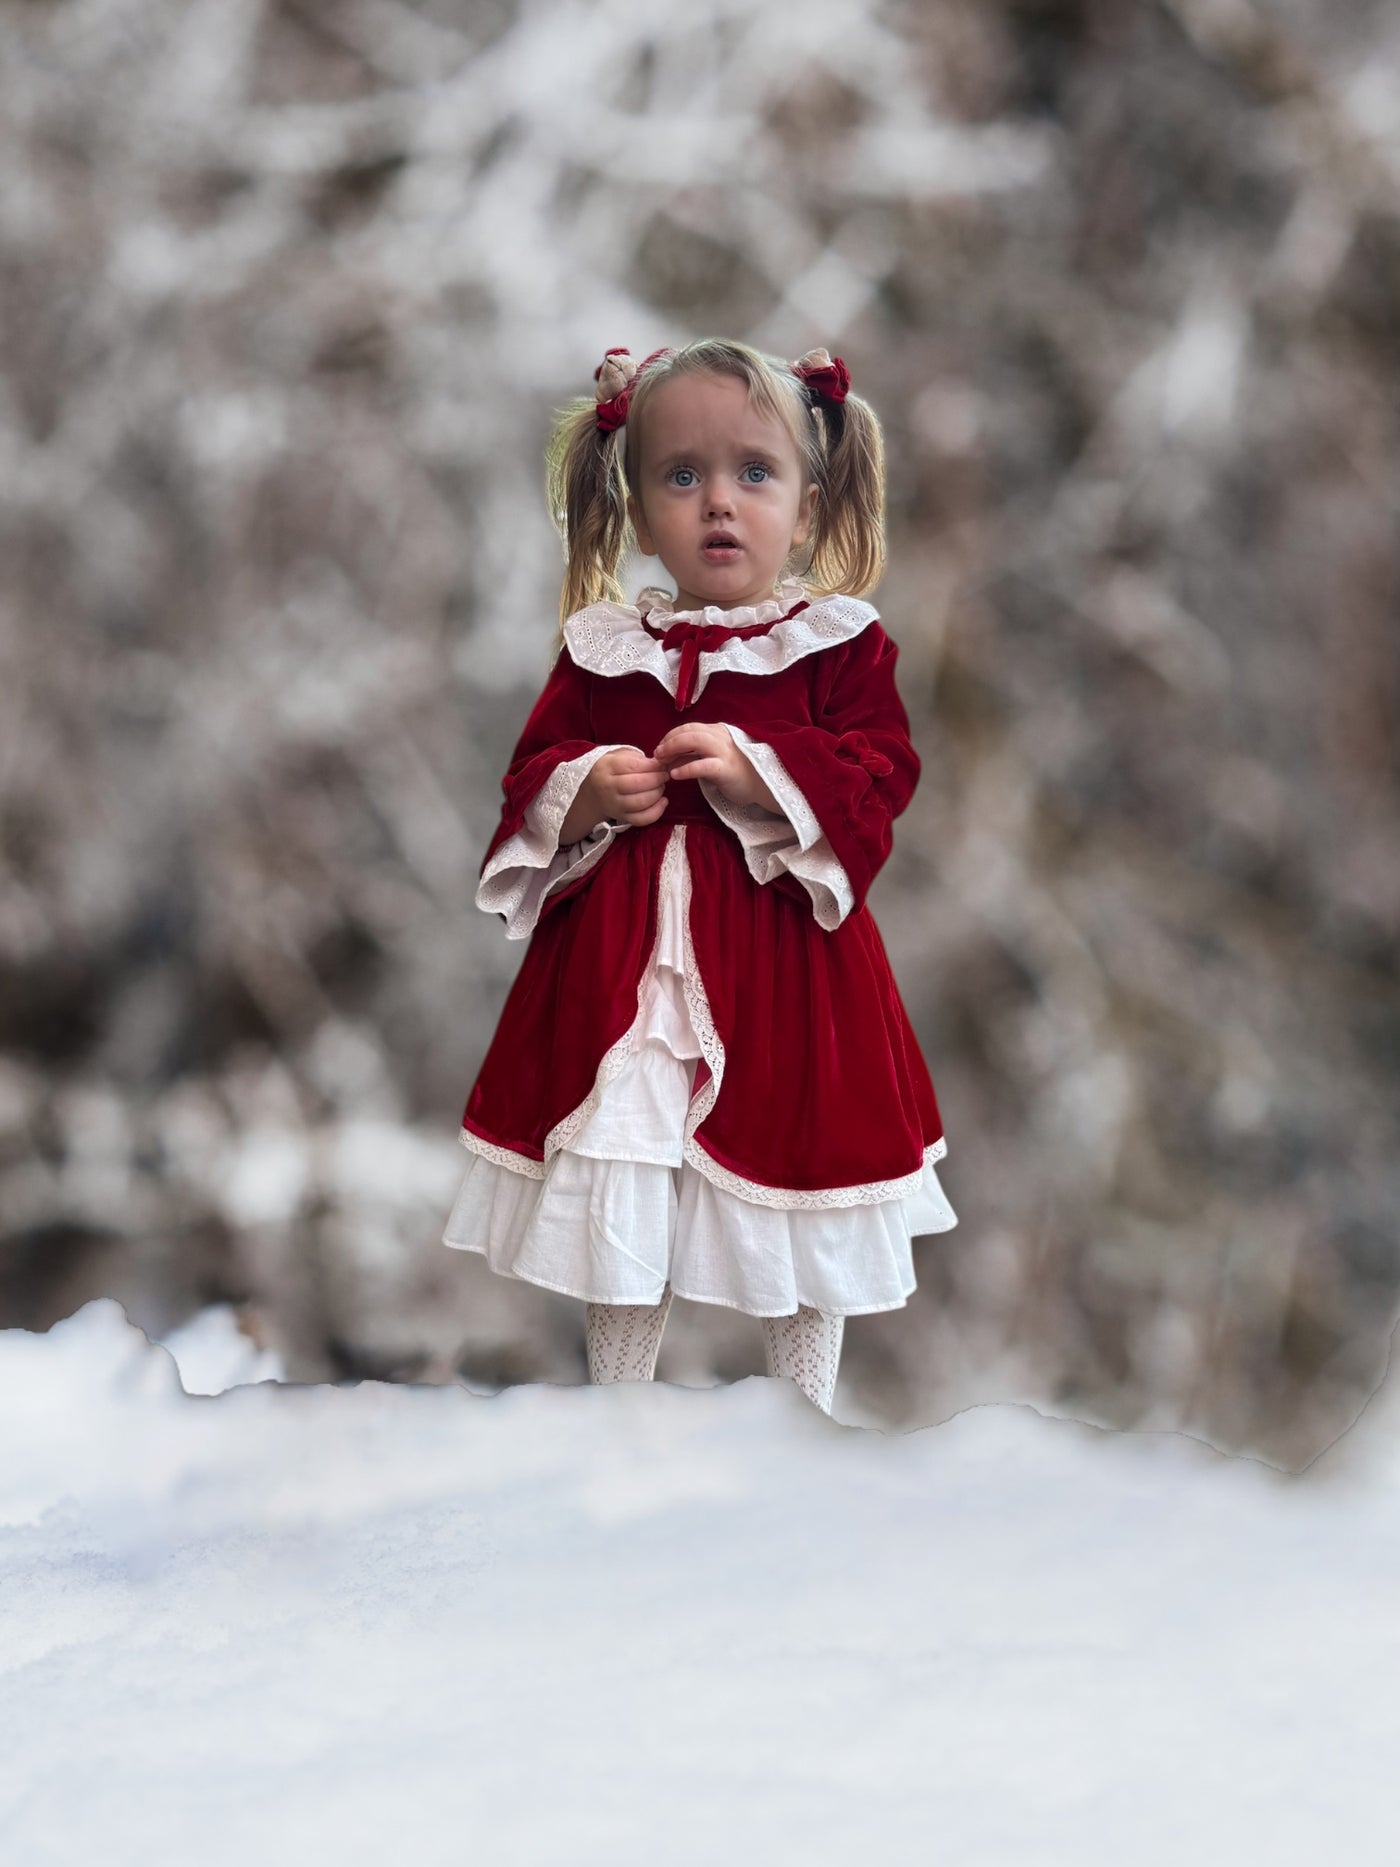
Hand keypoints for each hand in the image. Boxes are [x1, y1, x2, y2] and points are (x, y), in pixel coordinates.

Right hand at [579, 748, 668, 830]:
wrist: (594, 792)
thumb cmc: (613, 770)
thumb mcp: (620, 756)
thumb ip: (638, 758)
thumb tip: (660, 764)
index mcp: (607, 767)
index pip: (632, 766)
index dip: (652, 765)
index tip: (662, 764)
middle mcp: (608, 787)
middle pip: (636, 784)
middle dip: (656, 779)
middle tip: (664, 775)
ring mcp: (614, 805)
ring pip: (640, 802)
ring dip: (657, 793)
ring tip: (661, 786)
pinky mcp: (622, 818)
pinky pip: (641, 819)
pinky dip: (657, 811)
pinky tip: (663, 801)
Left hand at [652, 723, 779, 812]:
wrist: (763, 785)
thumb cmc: (736, 772)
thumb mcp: (713, 758)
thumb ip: (694, 754)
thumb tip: (669, 757)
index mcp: (716, 732)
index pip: (688, 727)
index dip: (670, 736)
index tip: (660, 748)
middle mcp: (720, 737)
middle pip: (688, 730)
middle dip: (668, 740)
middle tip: (657, 754)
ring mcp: (724, 751)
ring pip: (694, 740)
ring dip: (673, 748)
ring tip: (662, 761)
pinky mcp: (726, 769)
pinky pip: (702, 765)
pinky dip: (685, 768)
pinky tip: (675, 775)